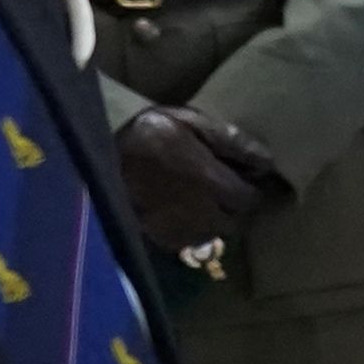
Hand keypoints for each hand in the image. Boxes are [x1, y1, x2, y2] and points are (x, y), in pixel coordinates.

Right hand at [116, 104, 291, 257]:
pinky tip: (181, 210)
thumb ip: (230, 140)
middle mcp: (205, 213)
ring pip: (217, 231)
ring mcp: (185, 230)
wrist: (96, 162)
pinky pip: (193, 240)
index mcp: (214, 183)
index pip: (252, 198)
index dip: (250, 187)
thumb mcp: (187, 123)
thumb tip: (267, 160)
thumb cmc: (145, 136)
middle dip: (234, 204)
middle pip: (236, 218)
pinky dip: (194, 228)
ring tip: (202, 198)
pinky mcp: (166, 240)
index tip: (242, 176)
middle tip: (220, 185)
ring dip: (216, 217)